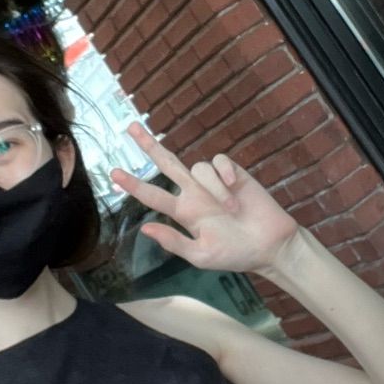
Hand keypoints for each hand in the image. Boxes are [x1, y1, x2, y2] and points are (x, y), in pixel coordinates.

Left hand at [110, 124, 300, 275]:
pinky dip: (225, 174)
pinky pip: (219, 162)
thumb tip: (145, 229)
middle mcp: (194, 193)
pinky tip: (236, 188)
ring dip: (214, 188)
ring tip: (233, 209)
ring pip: (198, 167)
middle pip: (166, 163)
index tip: (113, 174)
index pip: (153, 196)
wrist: (270, 245)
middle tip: (131, 127)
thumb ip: (174, 242)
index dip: (133, 184)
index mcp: (184, 213)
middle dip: (149, 145)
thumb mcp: (201, 256)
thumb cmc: (236, 254)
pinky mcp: (233, 173)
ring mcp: (213, 182)